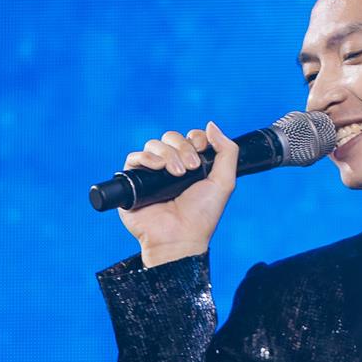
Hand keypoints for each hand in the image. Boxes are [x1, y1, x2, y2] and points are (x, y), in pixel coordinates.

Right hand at [117, 123, 238, 266]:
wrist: (180, 237)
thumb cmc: (202, 216)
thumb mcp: (224, 182)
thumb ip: (228, 151)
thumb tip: (210, 125)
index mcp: (190, 165)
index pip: (189, 137)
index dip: (195, 139)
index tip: (202, 151)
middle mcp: (170, 167)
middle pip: (171, 138)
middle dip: (182, 148)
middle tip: (190, 168)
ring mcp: (151, 174)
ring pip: (153, 144)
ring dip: (167, 154)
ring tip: (175, 174)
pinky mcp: (133, 182)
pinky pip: (134, 157)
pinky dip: (145, 157)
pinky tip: (157, 167)